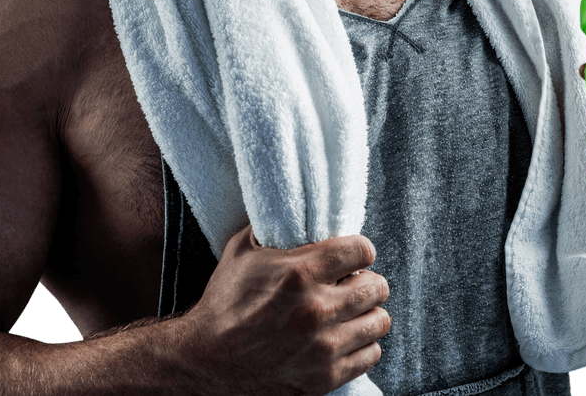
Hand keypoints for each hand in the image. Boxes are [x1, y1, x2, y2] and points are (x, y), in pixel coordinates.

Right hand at [179, 222, 390, 395]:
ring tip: (352, 311)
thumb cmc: (223, 304)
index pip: (362, 251)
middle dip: (367, 281)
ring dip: (368, 313)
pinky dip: (362, 344)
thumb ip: (272, 227)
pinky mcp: (325, 378)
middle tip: (353, 283)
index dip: (360, 250)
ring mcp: (323, 348)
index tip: (354, 256)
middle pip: (378, 287)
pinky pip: (371, 354)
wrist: (206, 362)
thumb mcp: (241, 252)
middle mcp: (316, 310)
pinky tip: (345, 337)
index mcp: (299, 274)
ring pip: (379, 321)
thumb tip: (291, 208)